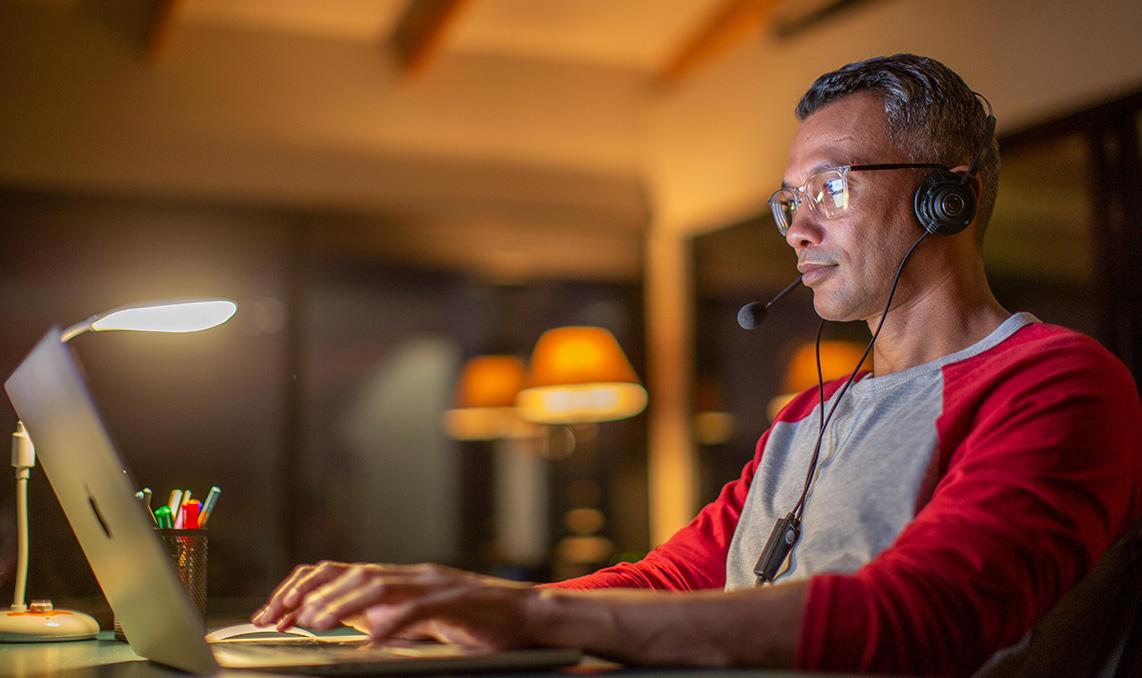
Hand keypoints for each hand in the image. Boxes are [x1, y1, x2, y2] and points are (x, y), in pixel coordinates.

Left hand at [251, 561, 538, 649]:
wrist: (528, 615)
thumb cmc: (475, 621)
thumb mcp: (421, 618)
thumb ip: (387, 616)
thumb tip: (347, 624)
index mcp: (400, 578)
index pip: (341, 572)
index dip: (303, 587)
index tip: (274, 611)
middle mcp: (413, 575)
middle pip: (351, 572)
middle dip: (310, 593)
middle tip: (280, 616)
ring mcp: (435, 585)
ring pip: (377, 584)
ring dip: (340, 603)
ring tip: (313, 621)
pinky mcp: (458, 602)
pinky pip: (420, 609)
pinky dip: (394, 622)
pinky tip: (374, 638)